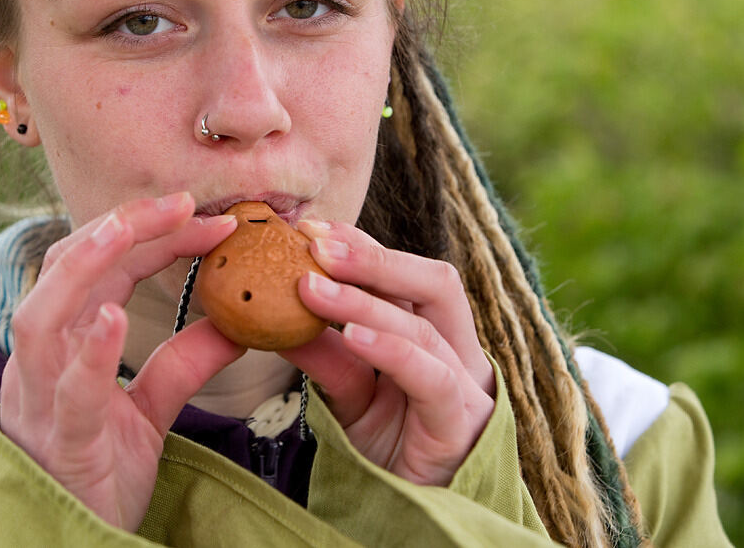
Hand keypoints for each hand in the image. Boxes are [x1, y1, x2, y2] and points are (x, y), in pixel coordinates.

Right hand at [0, 193, 244, 530]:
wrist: (74, 544)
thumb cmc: (102, 470)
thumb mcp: (150, 408)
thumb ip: (183, 362)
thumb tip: (236, 322)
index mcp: (63, 346)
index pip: (101, 271)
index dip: (149, 237)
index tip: (205, 218)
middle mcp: (41, 361)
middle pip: (66, 272)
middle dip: (119, 229)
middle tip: (180, 203)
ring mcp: (41, 398)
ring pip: (42, 317)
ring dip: (85, 266)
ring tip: (128, 228)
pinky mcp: (61, 439)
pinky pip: (67, 390)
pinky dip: (90, 352)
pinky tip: (115, 317)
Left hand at [282, 220, 494, 486]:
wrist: (416, 513)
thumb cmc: (390, 446)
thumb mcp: (350, 391)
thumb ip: (326, 353)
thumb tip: (277, 312)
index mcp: (437, 335)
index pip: (407, 276)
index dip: (364, 247)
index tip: (313, 230)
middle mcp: (458, 351)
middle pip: (433, 283)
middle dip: (374, 257)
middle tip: (316, 243)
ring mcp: (466, 384)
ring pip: (424, 325)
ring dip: (364, 299)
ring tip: (313, 286)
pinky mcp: (460, 420)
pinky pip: (429, 375)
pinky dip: (389, 348)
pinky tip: (350, 335)